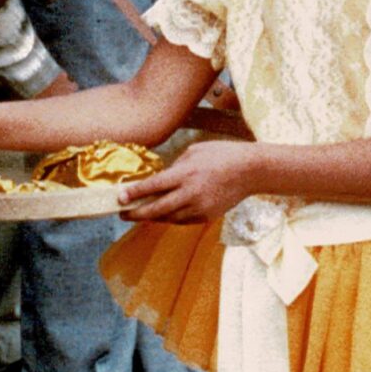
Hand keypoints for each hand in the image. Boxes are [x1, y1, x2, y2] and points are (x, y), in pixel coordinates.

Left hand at [119, 140, 259, 225]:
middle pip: (157, 209)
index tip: (119, 197)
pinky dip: (170, 218)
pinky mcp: (207, 216)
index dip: (134, 193)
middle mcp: (191, 193)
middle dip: (136, 213)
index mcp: (186, 173)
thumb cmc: (222, 154)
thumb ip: (175, 165)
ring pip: (169, 218)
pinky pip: (182, 220)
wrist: (251, 171)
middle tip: (122, 214)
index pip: (154, 186)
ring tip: (139, 214)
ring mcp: (199, 208)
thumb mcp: (194, 151)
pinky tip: (162, 213)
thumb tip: (161, 177)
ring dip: (152, 217)